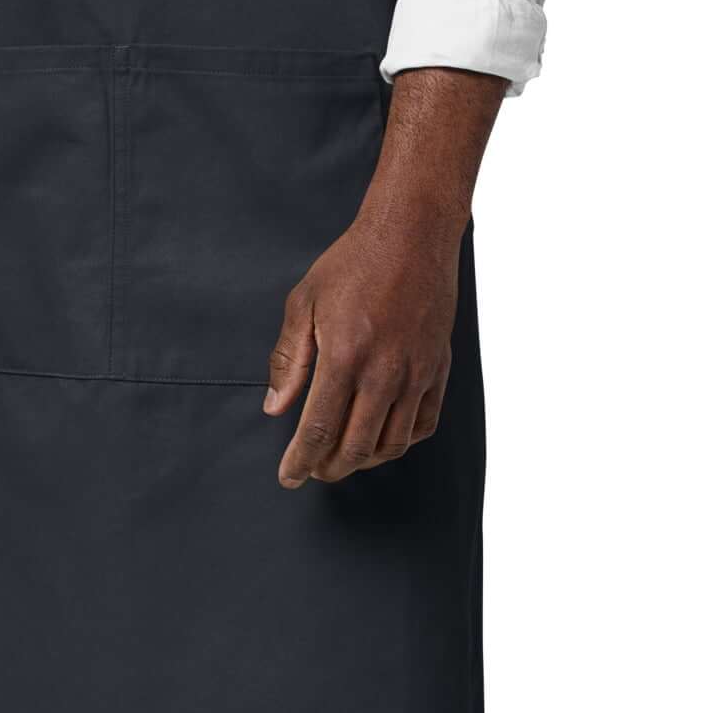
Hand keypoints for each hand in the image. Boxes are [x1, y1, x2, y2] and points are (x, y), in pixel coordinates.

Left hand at [262, 203, 463, 486]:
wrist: (411, 235)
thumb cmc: (353, 263)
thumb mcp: (305, 302)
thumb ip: (288, 359)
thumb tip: (275, 406)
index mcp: (344, 357)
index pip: (318, 429)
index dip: (301, 461)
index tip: (289, 477)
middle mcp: (383, 374)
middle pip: (355, 447)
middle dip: (329, 468)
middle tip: (313, 470)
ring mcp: (416, 374)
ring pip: (391, 443)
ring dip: (364, 460)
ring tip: (343, 457)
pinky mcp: (438, 369)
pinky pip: (424, 424)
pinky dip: (401, 442)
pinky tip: (383, 438)